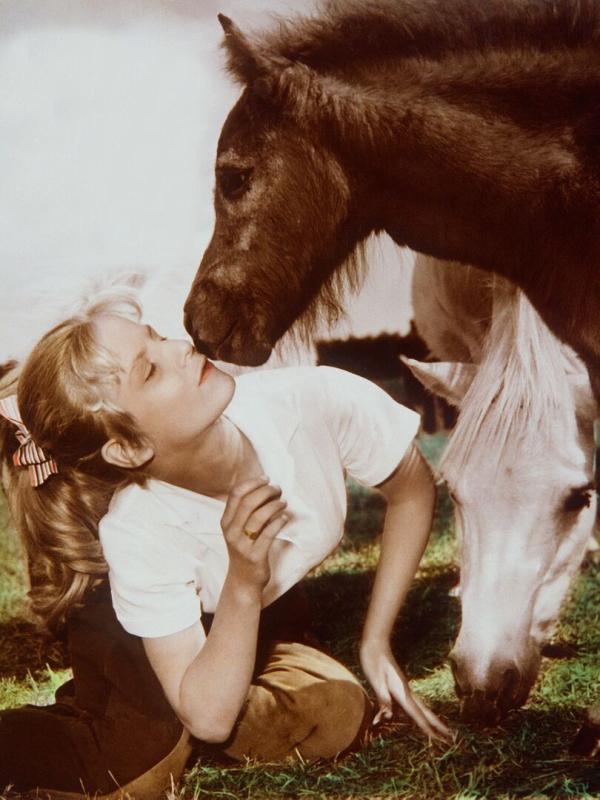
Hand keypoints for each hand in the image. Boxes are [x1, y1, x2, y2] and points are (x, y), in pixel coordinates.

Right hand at [220, 476, 287, 590]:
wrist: (243, 580)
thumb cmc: (245, 549)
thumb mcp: (238, 529)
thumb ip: (246, 511)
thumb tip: (266, 488)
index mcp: (226, 522)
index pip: (236, 494)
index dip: (252, 482)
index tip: (266, 478)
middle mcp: (231, 531)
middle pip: (248, 502)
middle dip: (266, 491)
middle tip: (278, 489)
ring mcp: (242, 544)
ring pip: (259, 517)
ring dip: (274, 505)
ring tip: (283, 502)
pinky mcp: (255, 555)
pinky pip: (269, 533)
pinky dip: (279, 522)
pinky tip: (284, 517)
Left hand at [360, 640, 452, 742]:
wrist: (376, 642)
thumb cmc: (373, 660)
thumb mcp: (375, 680)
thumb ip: (383, 698)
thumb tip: (387, 716)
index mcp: (402, 692)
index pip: (417, 714)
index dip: (428, 728)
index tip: (440, 740)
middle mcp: (407, 691)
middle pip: (425, 712)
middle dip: (438, 726)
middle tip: (450, 738)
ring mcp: (405, 688)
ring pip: (421, 707)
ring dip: (431, 720)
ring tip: (440, 732)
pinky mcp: (400, 685)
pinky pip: (413, 704)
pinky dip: (421, 713)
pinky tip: (419, 715)